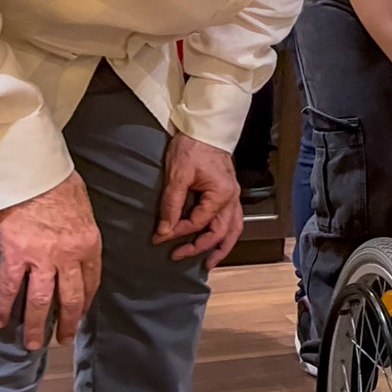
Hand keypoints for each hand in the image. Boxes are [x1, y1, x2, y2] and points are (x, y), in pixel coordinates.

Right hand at [0, 172, 102, 350]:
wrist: (34, 173)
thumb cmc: (61, 184)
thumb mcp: (86, 209)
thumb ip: (84, 232)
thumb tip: (81, 245)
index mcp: (90, 243)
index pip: (92, 280)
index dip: (87, 300)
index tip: (82, 312)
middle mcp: (69, 255)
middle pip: (71, 297)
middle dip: (68, 322)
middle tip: (64, 339)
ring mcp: (42, 257)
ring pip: (42, 301)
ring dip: (38, 325)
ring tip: (35, 344)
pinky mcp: (16, 254)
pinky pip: (10, 288)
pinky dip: (5, 308)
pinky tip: (1, 323)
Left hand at [154, 133, 242, 268]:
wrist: (206, 128)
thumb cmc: (192, 147)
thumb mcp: (177, 176)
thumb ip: (171, 205)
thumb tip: (164, 231)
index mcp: (221, 194)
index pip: (197, 223)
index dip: (177, 233)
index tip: (158, 238)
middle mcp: (232, 198)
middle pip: (220, 232)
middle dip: (200, 248)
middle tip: (178, 257)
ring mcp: (233, 195)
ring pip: (233, 229)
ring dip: (222, 247)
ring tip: (210, 263)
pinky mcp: (229, 192)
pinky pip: (233, 219)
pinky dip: (226, 233)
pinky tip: (217, 240)